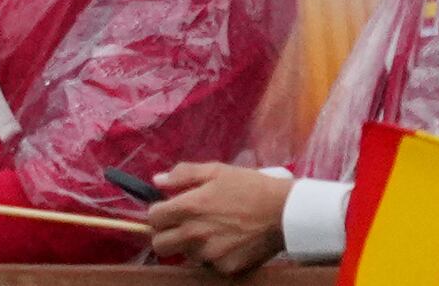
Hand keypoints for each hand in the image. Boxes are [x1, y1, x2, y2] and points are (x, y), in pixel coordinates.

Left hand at [149, 162, 294, 273]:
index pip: (153, 219)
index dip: (159, 214)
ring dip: (191, 246)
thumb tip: (157, 181)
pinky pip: (210, 265)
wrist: (285, 212)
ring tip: (211, 232)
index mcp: (188, 208)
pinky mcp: (228, 268)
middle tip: (181, 227)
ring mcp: (211, 254)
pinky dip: (214, 256)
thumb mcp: (215, 171)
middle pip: (160, 245)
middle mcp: (195, 234)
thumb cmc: (249, 187)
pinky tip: (228, 243)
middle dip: (165, 235)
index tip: (169, 211)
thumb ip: (182, 174)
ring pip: (186, 255)